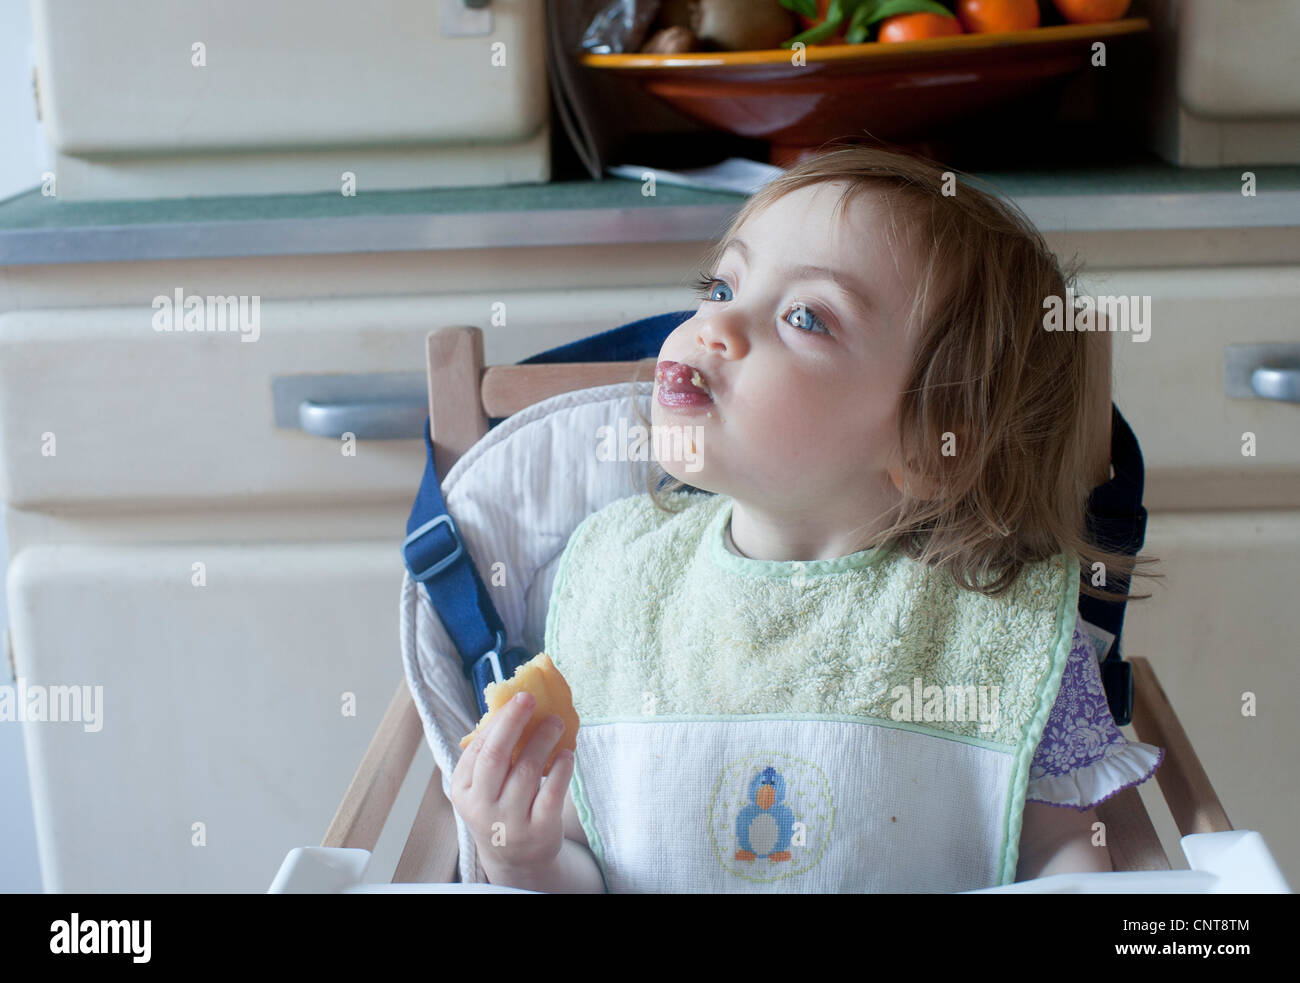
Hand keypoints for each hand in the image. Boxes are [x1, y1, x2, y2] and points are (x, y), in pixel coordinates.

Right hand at [449, 691, 575, 880]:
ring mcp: (510, 821)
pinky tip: (567, 754)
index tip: (519, 698)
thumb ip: (491, 753)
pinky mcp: (538, 831)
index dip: (500, 721)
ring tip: (556, 723)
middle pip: (496, 756)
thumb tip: (512, 706)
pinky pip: (551, 792)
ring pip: (527, 770)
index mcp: (463, 790)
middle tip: (532, 699)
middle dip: (514, 722)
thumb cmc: (499, 806)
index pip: (479, 748)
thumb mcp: (483, 786)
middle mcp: (482, 807)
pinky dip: (562, 768)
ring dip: (544, 740)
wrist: (515, 858)